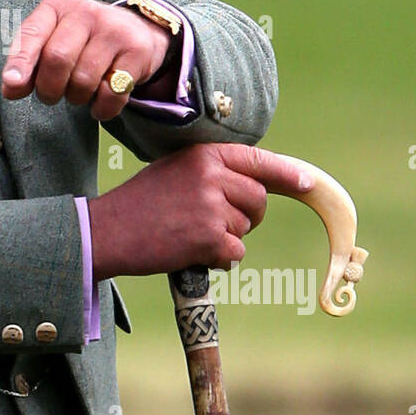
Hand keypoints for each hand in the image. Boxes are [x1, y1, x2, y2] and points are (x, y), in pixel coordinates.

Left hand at [1, 0, 170, 120]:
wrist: (138, 31)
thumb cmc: (83, 40)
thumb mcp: (52, 39)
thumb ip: (27, 61)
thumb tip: (10, 88)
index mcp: (56, 7)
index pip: (32, 34)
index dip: (20, 62)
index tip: (13, 85)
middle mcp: (85, 12)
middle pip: (57, 59)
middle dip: (48, 89)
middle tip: (51, 95)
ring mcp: (114, 30)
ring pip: (83, 80)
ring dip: (75, 98)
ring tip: (78, 92)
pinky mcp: (137, 51)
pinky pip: (112, 93)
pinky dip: (101, 108)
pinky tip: (99, 104)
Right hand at [87, 143, 313, 277]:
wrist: (107, 231)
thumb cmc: (140, 204)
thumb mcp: (176, 171)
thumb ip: (212, 172)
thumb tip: (254, 184)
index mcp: (204, 155)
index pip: (258, 161)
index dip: (287, 174)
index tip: (308, 183)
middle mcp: (212, 175)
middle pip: (258, 200)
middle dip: (247, 217)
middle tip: (216, 224)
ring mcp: (212, 206)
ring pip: (245, 229)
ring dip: (226, 239)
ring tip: (189, 235)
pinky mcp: (209, 237)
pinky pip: (235, 254)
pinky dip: (218, 259)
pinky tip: (190, 252)